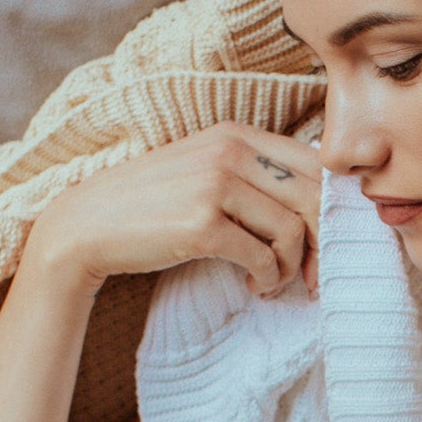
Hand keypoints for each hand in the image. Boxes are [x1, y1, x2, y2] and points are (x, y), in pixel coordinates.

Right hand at [27, 122, 322, 297]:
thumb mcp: (205, 172)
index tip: (325, 244)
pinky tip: (254, 286)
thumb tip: (319, 208)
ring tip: (271, 281)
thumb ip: (254, 176)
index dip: (334, 210)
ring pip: (294, 231)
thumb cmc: (154, 206)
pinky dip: (269, 280)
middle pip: (314, 199)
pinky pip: (265, 258)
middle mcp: (230, 152)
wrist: (88, 225)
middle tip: (312, 275)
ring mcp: (215, 186)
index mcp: (236, 135)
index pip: (316, 166)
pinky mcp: (202, 225)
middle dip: (323, 245)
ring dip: (291, 268)